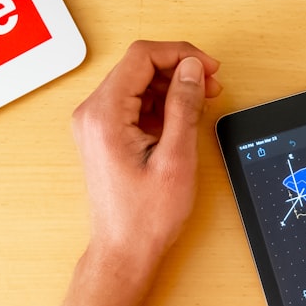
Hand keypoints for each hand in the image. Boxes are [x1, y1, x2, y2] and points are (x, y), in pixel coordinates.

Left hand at [72, 40, 222, 269]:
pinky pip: (134, 103)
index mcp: (105, 115)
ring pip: (137, 83)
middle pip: (138, 66)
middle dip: (179, 69)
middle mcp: (93, 114)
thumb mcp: (176, 158)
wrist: (124, 250)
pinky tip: (184, 116)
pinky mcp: (104, 134)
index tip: (209, 68)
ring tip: (204, 100)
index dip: (180, 54)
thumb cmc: (146, 216)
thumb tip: (192, 70)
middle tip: (213, 84)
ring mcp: (96, 124)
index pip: (141, 58)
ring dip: (172, 85)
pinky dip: (161, 103)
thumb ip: (184, 107)